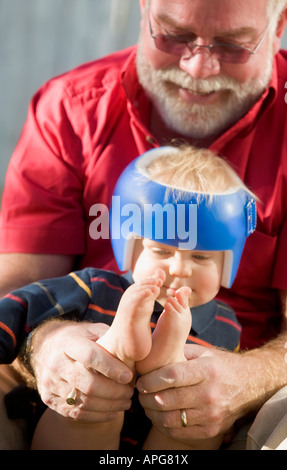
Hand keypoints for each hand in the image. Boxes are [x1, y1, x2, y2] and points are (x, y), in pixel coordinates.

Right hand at [31, 320, 133, 421]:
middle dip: (114, 391)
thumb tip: (136, 349)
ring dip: (110, 405)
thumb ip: (110, 339)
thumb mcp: (92, 331)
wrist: (47, 349)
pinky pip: (76, 413)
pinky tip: (113, 412)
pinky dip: (98, 415)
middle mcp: (55, 362)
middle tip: (131, 391)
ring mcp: (50, 382)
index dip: (111, 368)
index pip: (90, 356)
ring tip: (126, 402)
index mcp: (67, 342)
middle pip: (88, 384)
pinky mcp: (49, 398)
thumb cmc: (80, 339)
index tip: (129, 376)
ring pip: (84, 401)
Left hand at [137, 345, 256, 444]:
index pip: (172, 376)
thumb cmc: (220, 365)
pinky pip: (179, 432)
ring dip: (152, 413)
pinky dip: (163, 425)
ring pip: (170, 419)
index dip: (151, 380)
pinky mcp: (212, 430)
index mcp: (207, 370)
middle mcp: (210, 394)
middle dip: (146, 397)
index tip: (140, 381)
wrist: (250, 384)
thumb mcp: (203, 353)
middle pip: (167, 399)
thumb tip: (151, 353)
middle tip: (140, 392)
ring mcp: (212, 414)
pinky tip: (158, 415)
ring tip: (146, 404)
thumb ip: (179, 352)